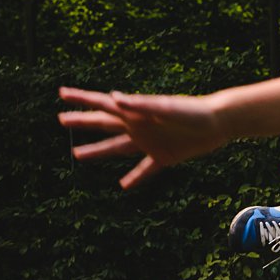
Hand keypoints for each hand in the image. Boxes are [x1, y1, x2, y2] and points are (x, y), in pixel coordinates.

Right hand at [58, 87, 227, 188]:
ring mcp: (150, 142)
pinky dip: (134, 178)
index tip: (61, 94)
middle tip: (61, 120)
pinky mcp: (165, 157)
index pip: (102, 104)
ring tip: (78, 155)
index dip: (81, 99)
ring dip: (98, 152)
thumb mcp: (166, 108)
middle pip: (104, 125)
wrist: (219, 123)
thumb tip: (114, 98)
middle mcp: (139, 126)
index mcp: (136, 112)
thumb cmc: (193, 111)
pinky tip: (122, 186)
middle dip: (82, 122)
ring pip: (118, 148)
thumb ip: (141, 104)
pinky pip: (145, 169)